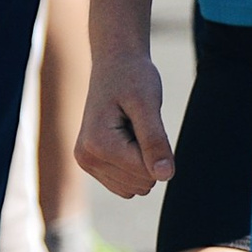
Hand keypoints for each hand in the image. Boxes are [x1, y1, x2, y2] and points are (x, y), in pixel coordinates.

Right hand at [77, 46, 172, 195]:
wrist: (114, 63)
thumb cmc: (133, 77)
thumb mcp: (148, 105)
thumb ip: (155, 141)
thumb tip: (165, 176)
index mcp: (98, 145)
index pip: (146, 173)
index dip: (158, 149)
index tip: (146, 120)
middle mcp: (86, 158)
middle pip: (142, 183)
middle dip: (150, 156)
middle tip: (139, 123)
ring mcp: (87, 163)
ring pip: (136, 188)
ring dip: (142, 160)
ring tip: (132, 129)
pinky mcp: (92, 164)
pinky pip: (126, 185)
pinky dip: (134, 165)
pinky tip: (127, 138)